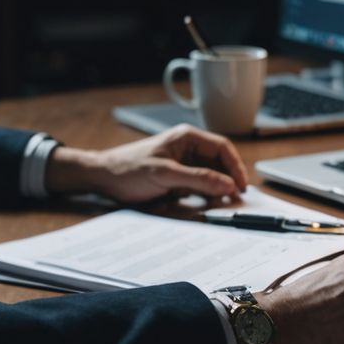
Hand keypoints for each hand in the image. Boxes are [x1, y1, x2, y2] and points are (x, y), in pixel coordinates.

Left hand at [44, 124, 248, 203]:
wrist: (102, 178)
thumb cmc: (128, 169)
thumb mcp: (165, 174)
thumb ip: (198, 178)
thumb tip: (228, 184)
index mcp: (187, 137)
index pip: (223, 148)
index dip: (236, 167)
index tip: (241, 187)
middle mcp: (188, 149)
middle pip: (220, 164)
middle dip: (227, 182)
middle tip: (232, 201)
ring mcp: (183, 164)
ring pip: (211, 177)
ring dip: (216, 191)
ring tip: (217, 205)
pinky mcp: (177, 179)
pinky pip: (198, 187)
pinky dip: (204, 196)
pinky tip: (204, 206)